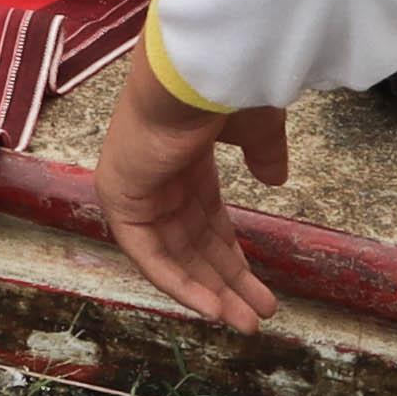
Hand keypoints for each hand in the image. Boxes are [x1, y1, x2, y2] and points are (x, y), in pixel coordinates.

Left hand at [91, 55, 294, 328]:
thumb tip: (275, 178)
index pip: (205, 221)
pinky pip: (148, 256)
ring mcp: (136, 190)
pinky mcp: (120, 200)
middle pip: (192, 245)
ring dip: (208, 292)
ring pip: (173, 256)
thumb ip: (264, 153)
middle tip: (257, 316)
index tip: (260, 287)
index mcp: (184, 159)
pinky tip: (211, 310)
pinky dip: (178, 284)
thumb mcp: (255, 128)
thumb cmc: (222, 88)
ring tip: (245, 322)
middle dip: (227, 283)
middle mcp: (157, 178)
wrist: (192, 73)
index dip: (232, 256)